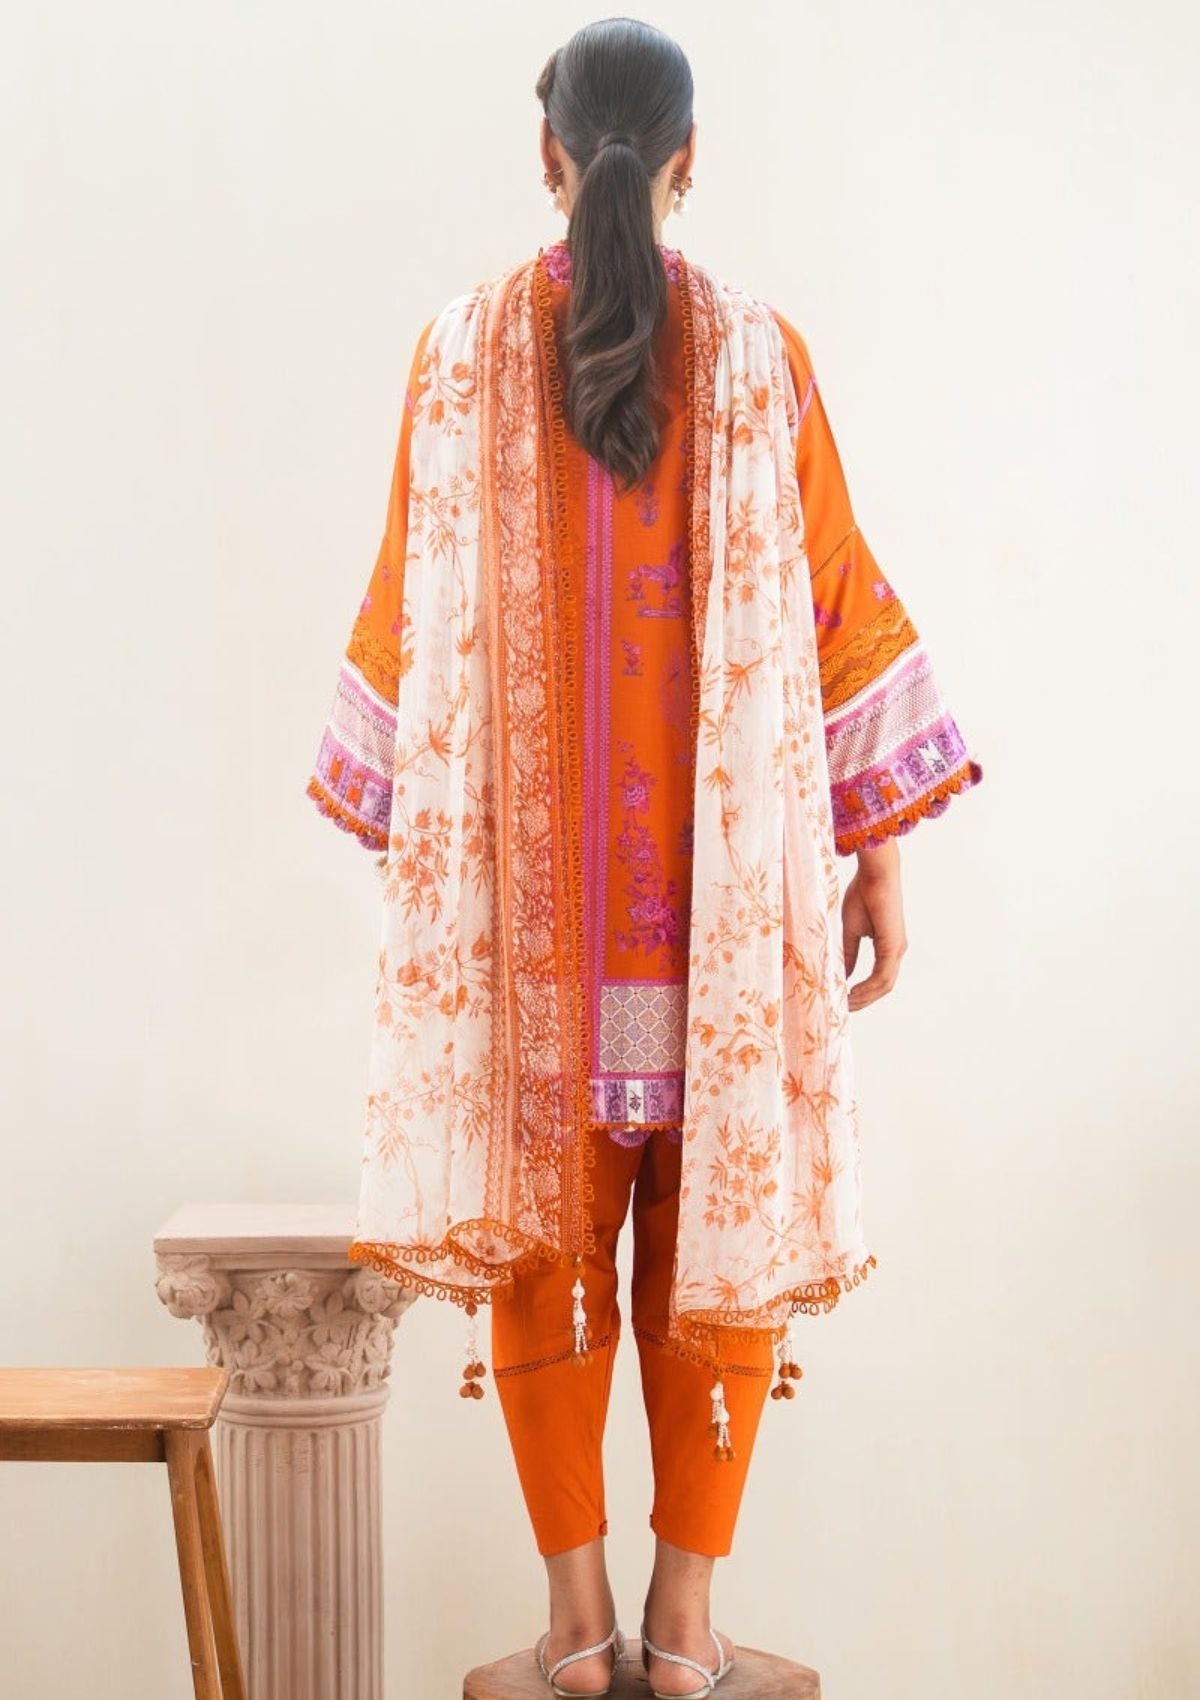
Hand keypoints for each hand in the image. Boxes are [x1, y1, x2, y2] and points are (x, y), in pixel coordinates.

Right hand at [842, 840, 906, 1010]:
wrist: (875, 875)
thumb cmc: (863, 895)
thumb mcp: (850, 930)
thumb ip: (849, 953)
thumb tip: (844, 974)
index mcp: (889, 947)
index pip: (879, 978)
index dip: (864, 992)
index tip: (845, 1000)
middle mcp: (897, 951)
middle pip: (883, 987)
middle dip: (864, 1000)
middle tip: (845, 1008)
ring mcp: (897, 949)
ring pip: (884, 985)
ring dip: (865, 997)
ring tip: (846, 1004)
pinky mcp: (893, 946)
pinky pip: (883, 976)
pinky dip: (868, 987)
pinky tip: (852, 992)